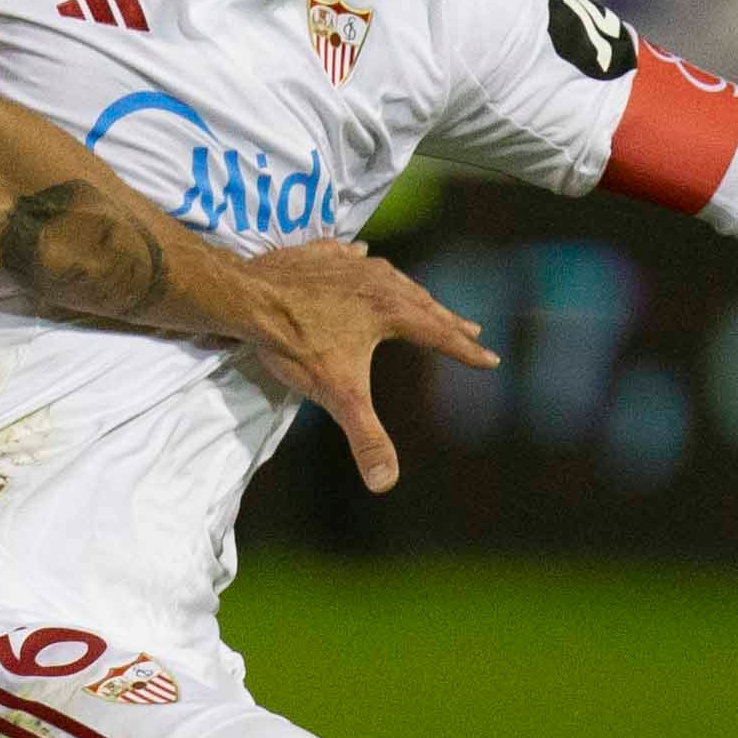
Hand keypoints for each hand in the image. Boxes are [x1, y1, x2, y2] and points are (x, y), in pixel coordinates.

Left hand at [242, 245, 497, 492]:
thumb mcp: (338, 396)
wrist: (248, 300)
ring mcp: (347, 265)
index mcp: (391, 311)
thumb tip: (385, 483)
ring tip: (420, 298)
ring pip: (389, 277)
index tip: (490, 359)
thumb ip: (366, 438)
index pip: (439, 334)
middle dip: (446, 319)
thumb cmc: (295, 344)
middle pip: (421, 302)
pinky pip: (348, 256)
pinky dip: (360, 260)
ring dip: (409, 290)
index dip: (464, 351)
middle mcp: (376, 282)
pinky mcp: (318, 256)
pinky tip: (360, 254)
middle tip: (469, 329)